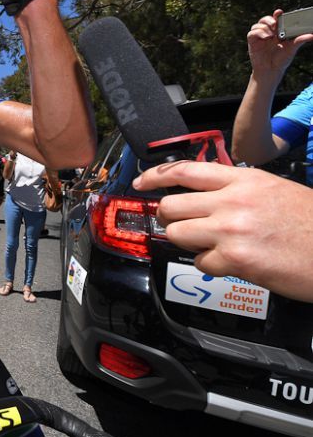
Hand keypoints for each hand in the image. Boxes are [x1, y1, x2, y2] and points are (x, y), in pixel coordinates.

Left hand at [133, 160, 312, 301]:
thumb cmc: (310, 225)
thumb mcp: (274, 191)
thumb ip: (237, 190)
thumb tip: (206, 197)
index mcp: (244, 180)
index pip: (185, 170)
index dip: (155, 176)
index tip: (141, 182)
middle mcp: (233, 201)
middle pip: (171, 205)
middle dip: (172, 218)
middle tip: (185, 226)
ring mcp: (231, 230)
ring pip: (177, 234)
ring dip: (189, 243)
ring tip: (214, 245)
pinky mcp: (234, 259)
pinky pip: (200, 262)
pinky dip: (212, 266)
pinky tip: (234, 263)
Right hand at [246, 10, 312, 80]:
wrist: (271, 70)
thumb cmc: (281, 60)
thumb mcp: (292, 49)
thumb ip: (299, 41)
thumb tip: (311, 35)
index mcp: (277, 32)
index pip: (276, 19)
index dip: (277, 14)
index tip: (279, 12)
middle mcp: (268, 33)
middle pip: (265, 19)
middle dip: (269, 19)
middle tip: (274, 24)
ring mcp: (259, 37)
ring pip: (258, 25)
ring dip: (264, 28)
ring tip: (271, 36)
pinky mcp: (252, 42)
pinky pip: (252, 33)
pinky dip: (258, 33)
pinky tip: (266, 37)